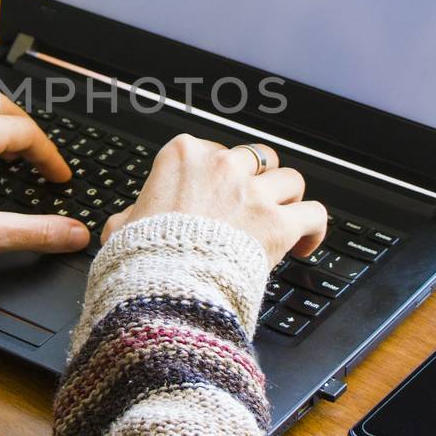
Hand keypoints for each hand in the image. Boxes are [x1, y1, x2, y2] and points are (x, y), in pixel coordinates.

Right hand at [100, 135, 327, 267]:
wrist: (163, 286)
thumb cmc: (142, 257)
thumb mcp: (121, 229)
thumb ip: (130, 215)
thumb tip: (128, 220)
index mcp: (182, 155)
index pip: (212, 150)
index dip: (217, 176)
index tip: (216, 197)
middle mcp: (222, 166)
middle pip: (256, 158)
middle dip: (256, 181)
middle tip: (252, 205)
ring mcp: (253, 193)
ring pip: (290, 180)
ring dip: (287, 200)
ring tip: (282, 220)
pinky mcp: (277, 223)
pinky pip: (314, 213)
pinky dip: (313, 228)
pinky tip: (303, 244)